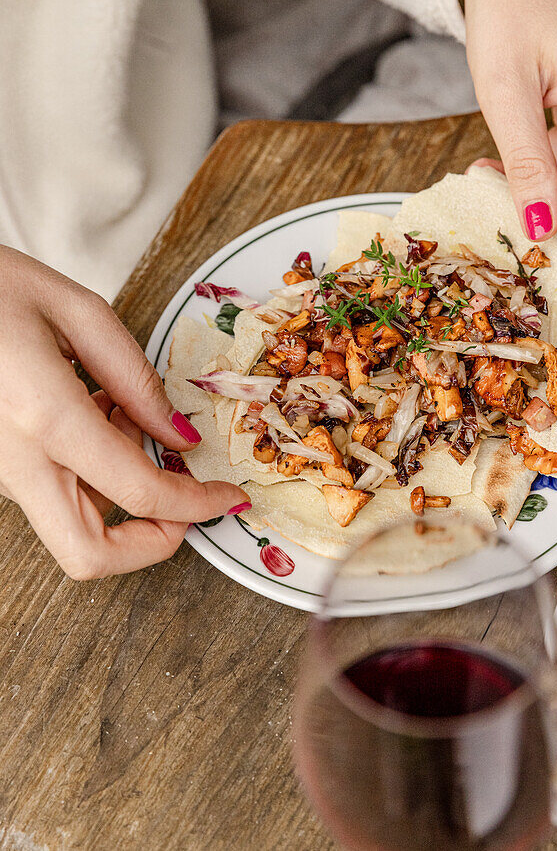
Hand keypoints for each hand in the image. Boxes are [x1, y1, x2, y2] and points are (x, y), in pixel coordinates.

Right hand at [0, 248, 246, 578]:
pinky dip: (88, 473)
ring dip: (118, 496)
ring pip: (68, 526)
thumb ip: (135, 378)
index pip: (138, 493)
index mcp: (44, 416)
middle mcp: (13, 460)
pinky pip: (49, 492)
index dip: (195, 506)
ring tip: (124, 411)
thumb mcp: (75, 310)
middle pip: (87, 555)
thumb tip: (179, 435)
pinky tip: (94, 409)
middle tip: (186, 501)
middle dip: (150, 545)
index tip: (226, 497)